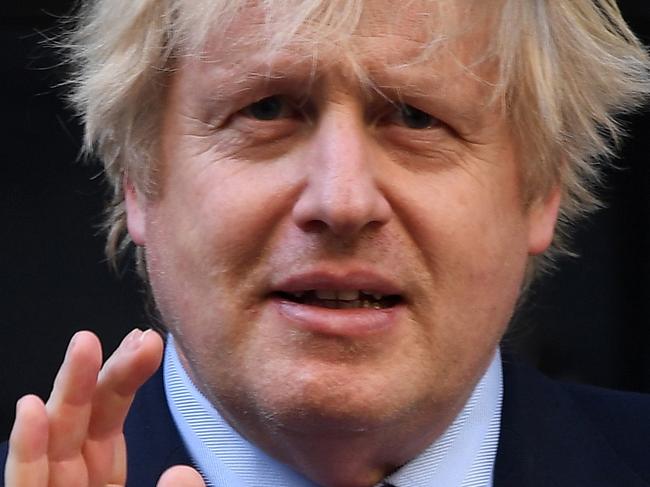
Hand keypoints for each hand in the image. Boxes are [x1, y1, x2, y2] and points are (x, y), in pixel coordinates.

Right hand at [4, 329, 204, 486]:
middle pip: (85, 421)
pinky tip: (31, 408)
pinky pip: (26, 485)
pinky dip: (27, 449)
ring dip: (69, 392)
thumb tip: (182, 472)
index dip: (126, 380)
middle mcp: (75, 483)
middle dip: (105, 373)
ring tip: (86, 345)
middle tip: (136, 335)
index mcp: (102, 481)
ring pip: (55, 443)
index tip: (147, 342)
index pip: (109, 422)